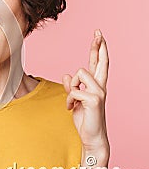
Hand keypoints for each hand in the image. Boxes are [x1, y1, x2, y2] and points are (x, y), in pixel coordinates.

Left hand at [62, 30, 109, 152]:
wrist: (91, 136)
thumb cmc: (84, 118)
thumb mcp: (75, 100)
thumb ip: (72, 87)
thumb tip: (66, 75)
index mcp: (96, 85)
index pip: (98, 64)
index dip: (98, 50)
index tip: (98, 35)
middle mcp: (100, 86)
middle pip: (101, 61)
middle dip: (99, 46)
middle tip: (98, 32)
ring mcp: (99, 92)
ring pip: (79, 73)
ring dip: (71, 87)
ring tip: (73, 102)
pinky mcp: (94, 99)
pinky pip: (74, 90)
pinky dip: (69, 100)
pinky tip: (72, 108)